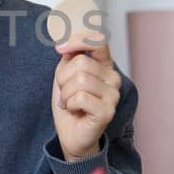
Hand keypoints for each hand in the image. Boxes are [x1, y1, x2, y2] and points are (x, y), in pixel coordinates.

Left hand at [51, 43, 121, 161]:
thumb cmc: (70, 103)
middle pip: (81, 63)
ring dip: (65, 93)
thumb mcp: (65, 75)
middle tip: (65, 92)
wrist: (71, 134)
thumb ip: (70, 57)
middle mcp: (113, 78)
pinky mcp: (107, 111)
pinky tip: (74, 110)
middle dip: (63, 77)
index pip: (98, 41)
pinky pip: (80, 98)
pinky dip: (70, 104)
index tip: (60, 48)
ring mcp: (113, 95)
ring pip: (79, 80)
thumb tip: (66, 44)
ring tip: (69, 102)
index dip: (78, 40)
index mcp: (104, 65)